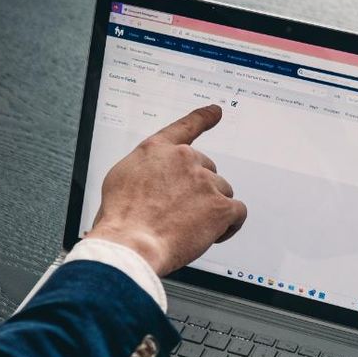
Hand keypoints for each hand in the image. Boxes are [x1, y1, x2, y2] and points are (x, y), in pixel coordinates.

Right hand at [87, 104, 246, 274]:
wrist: (130, 244)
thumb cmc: (120, 219)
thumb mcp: (120, 181)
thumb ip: (144, 172)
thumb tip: (153, 183)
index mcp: (157, 149)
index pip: (186, 126)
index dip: (203, 118)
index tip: (215, 111)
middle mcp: (183, 159)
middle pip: (207, 171)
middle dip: (198, 191)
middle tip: (180, 214)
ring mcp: (204, 181)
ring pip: (222, 192)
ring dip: (211, 210)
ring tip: (188, 228)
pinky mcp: (220, 206)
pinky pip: (237, 213)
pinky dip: (229, 226)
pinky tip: (213, 235)